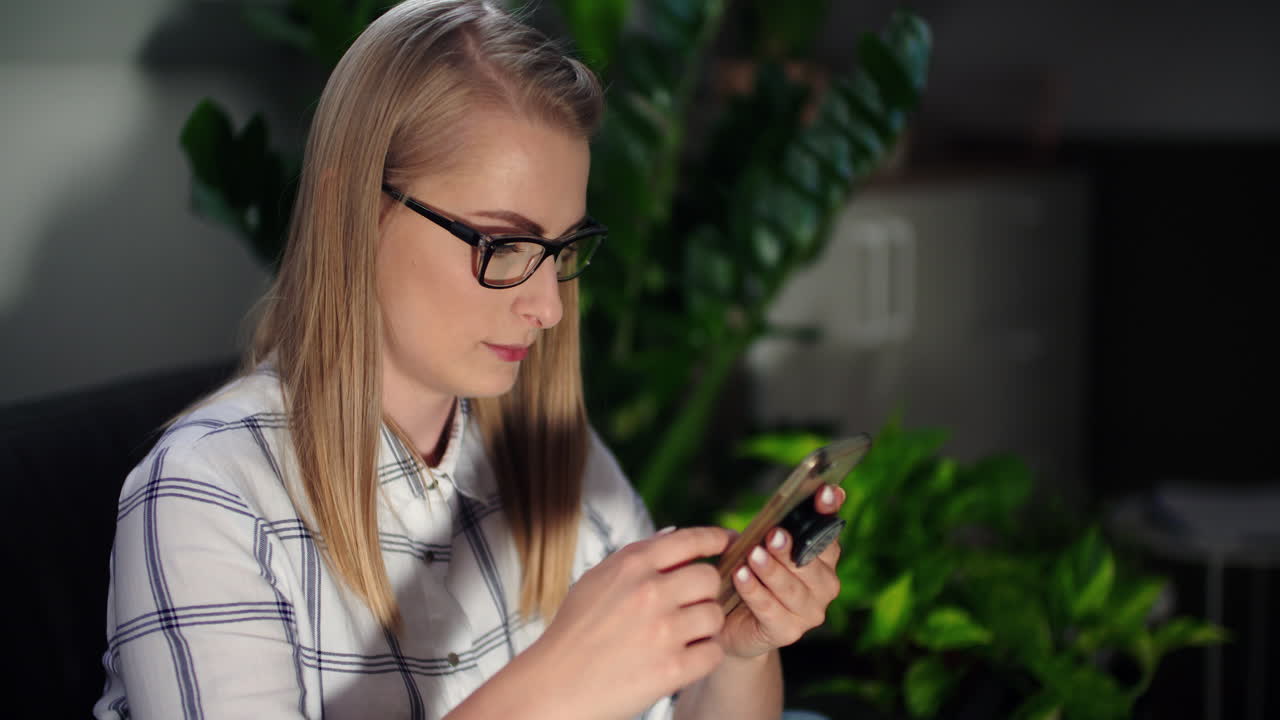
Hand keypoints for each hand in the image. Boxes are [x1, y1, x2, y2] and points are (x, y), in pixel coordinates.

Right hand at [526, 526, 732, 719]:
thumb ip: (635, 558)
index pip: (689, 540)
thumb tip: (673, 535)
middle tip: (689, 606)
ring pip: (715, 616)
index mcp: (631, 566)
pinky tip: (683, 659)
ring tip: (681, 637)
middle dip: (704, 592)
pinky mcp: (671, 670)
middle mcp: (649, 593)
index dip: (715, 538)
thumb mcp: (595, 581)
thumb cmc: (573, 633)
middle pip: (710, 578)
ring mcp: (663, 632)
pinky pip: (713, 653)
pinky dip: (703, 656)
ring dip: (704, 627)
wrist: (553, 687)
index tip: (728, 542)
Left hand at [720, 485, 845, 658]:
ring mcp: (810, 612)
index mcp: (823, 559)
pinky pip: (770, 609)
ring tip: (752, 556)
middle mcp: (825, 586)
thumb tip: (769, 520)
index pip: (829, 530)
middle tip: (773, 535)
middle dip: (790, 549)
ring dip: (771, 571)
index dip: (828, 510)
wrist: (732, 624)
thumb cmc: (750, 576)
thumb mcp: (758, 547)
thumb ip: (771, 531)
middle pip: (811, 563)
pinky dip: (754, 591)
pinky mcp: (788, 632)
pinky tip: (740, 577)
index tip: (825, 491)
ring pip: (792, 588)